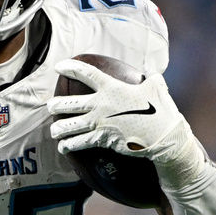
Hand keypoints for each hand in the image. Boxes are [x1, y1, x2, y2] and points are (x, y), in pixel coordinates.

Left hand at [47, 58, 185, 158]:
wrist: (164, 137)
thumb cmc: (162, 111)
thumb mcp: (156, 87)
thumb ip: (150, 79)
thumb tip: (152, 75)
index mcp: (112, 88)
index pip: (86, 73)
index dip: (70, 68)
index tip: (59, 67)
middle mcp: (100, 105)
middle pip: (68, 104)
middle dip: (54, 105)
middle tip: (51, 106)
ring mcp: (99, 123)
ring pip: (68, 126)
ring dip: (58, 129)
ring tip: (55, 131)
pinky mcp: (101, 140)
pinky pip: (78, 143)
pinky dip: (68, 146)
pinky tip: (63, 147)